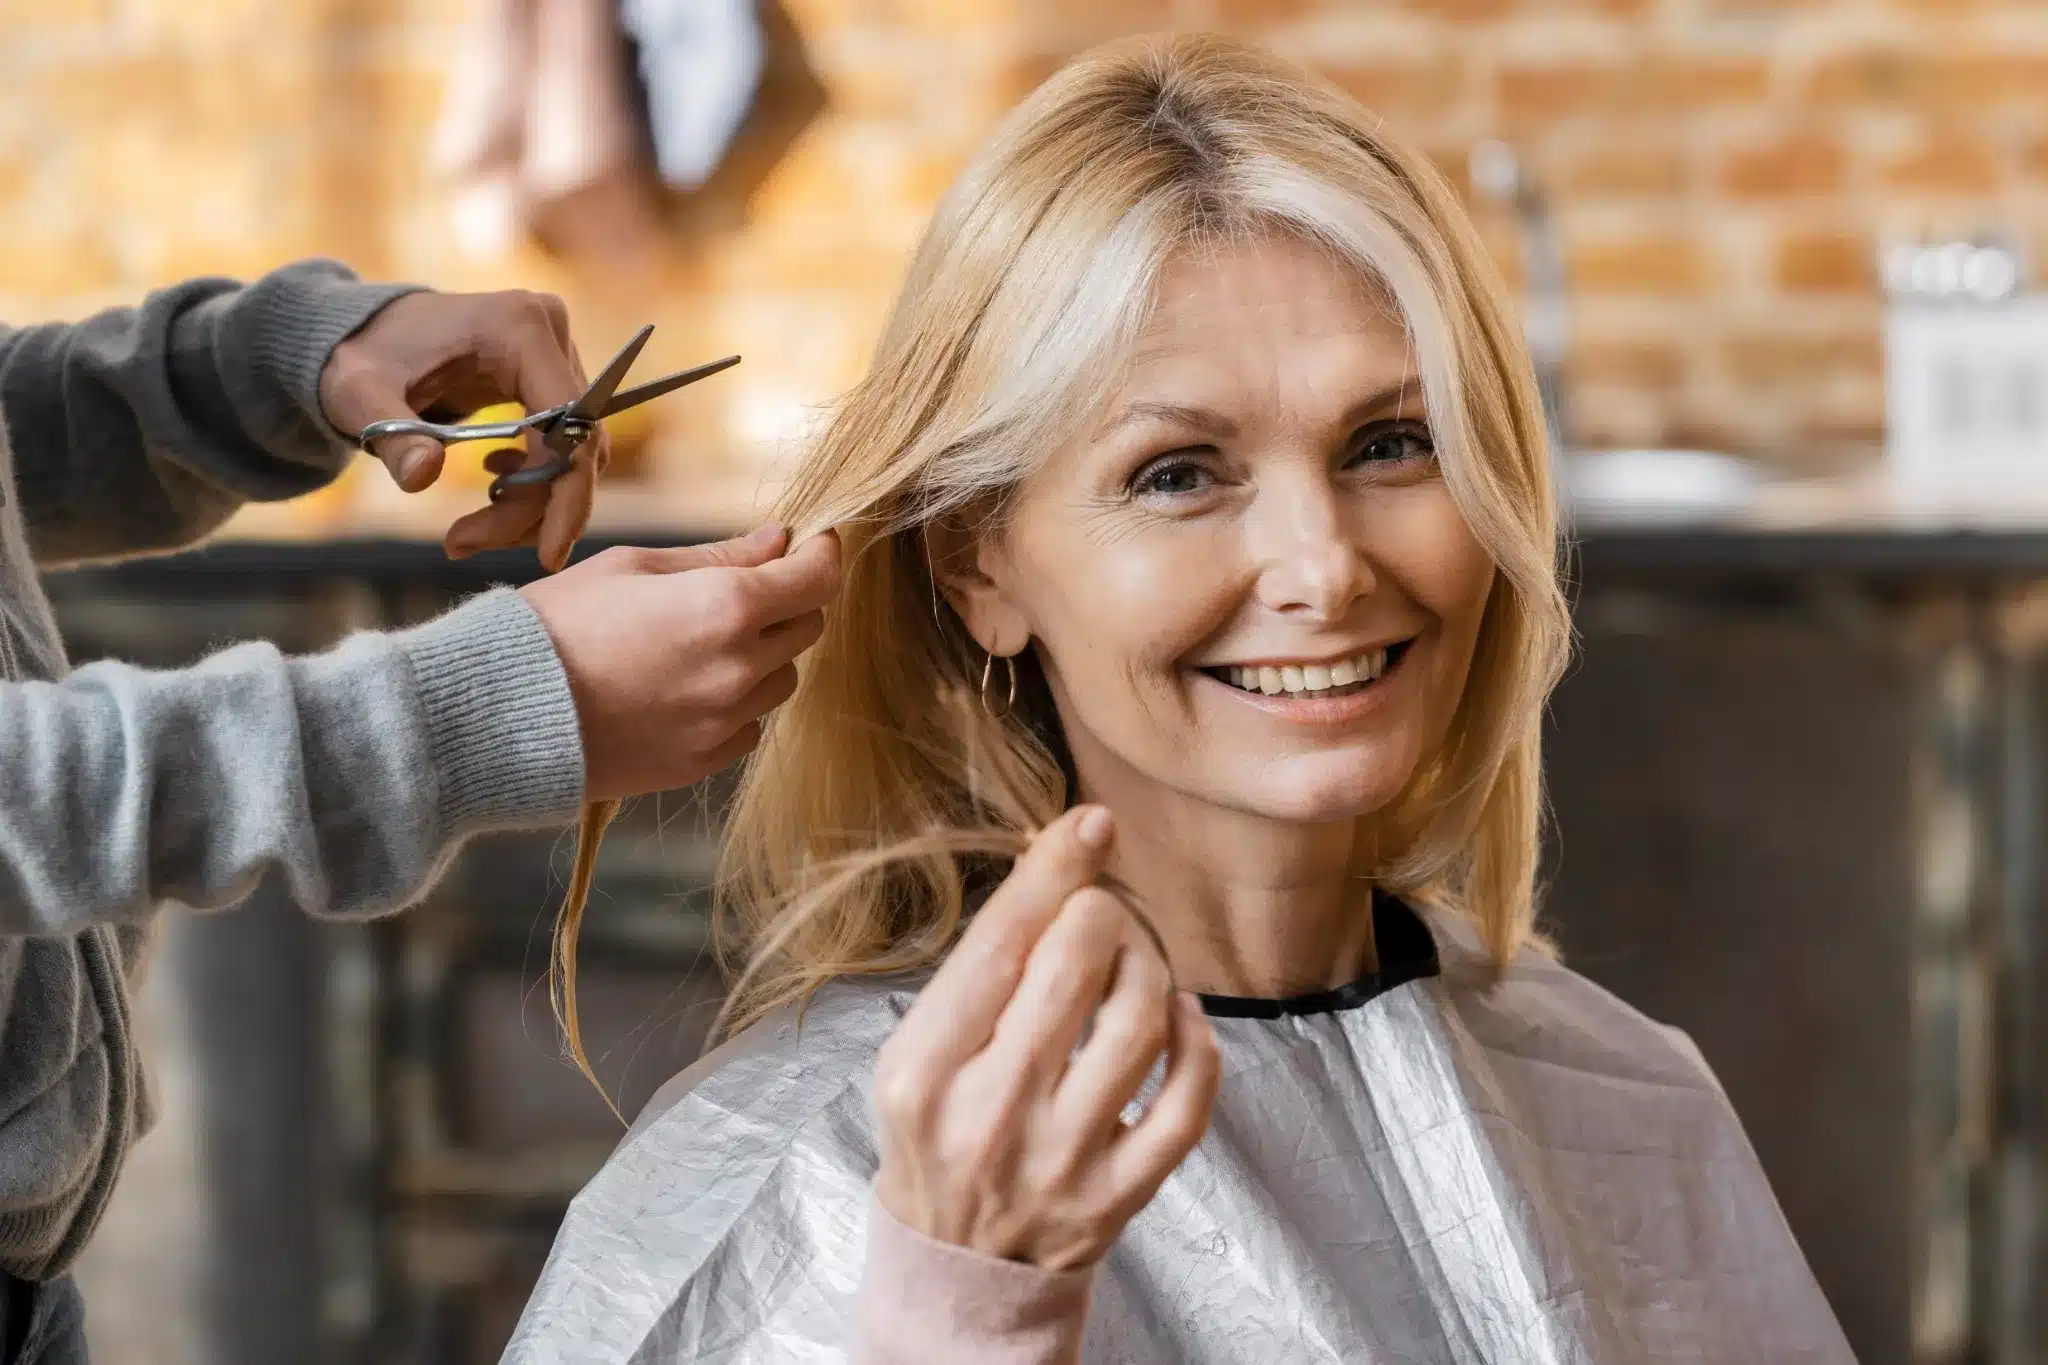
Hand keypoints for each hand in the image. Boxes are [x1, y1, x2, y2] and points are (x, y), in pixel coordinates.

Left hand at [318, 289, 604, 571]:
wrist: (364, 330)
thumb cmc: (361, 356)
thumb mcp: (361, 396)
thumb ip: (395, 437)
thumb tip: (423, 477)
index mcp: (519, 329)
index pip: (571, 424)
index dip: (567, 493)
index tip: (548, 555)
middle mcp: (552, 335)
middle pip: (574, 446)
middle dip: (531, 509)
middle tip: (465, 542)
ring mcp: (557, 354)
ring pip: (574, 453)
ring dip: (532, 504)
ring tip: (470, 528)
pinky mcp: (552, 375)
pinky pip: (564, 444)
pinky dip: (534, 481)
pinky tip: (492, 483)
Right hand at [519, 525, 841, 801]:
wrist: (502, 712)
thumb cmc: (559, 623)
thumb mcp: (634, 567)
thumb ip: (719, 556)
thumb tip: (780, 541)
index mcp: (727, 606)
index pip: (818, 579)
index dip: (823, 556)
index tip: (813, 545)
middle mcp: (739, 668)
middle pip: (806, 628)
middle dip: (785, 603)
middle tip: (737, 591)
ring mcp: (725, 722)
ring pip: (780, 680)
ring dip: (759, 657)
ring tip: (693, 646)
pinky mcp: (704, 762)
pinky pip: (748, 727)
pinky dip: (732, 705)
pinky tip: (679, 690)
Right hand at [871, 806, 1220, 1270]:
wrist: (955, 1265)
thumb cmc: (939, 1134)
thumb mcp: (920, 1052)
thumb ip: (982, 971)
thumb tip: (1065, 862)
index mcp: (924, 1071)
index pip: (1000, 942)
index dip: (1055, 869)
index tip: (1092, 825)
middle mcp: (990, 1115)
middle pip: (1075, 965)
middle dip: (1103, 914)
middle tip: (1102, 916)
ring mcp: (1059, 1160)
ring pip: (1140, 1021)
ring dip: (1151, 966)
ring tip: (1135, 962)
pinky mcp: (1118, 1196)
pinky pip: (1187, 1099)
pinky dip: (1196, 1040)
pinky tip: (1177, 1018)